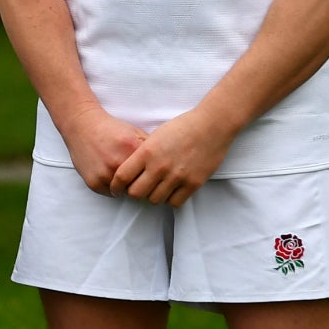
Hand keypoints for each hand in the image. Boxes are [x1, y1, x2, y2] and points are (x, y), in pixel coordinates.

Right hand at [55, 107, 149, 195]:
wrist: (83, 126)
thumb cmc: (110, 129)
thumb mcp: (135, 132)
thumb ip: (150, 147)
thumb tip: (165, 162)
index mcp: (132, 149)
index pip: (152, 173)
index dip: (152, 174)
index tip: (151, 174)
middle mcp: (118, 163)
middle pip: (139, 185)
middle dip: (139, 182)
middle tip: (137, 177)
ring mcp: (105, 174)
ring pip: (124, 191)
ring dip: (125, 186)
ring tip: (122, 174)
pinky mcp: (94, 183)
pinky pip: (109, 193)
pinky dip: (112, 187)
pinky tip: (110, 174)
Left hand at [109, 106, 236, 207]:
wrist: (212, 125)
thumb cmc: (183, 127)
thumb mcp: (155, 136)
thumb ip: (142, 154)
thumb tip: (131, 170)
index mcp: (147, 152)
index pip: (122, 177)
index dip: (116, 186)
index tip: (116, 189)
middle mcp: (160, 166)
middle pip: (136, 193)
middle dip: (134, 193)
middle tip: (139, 189)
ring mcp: (177, 176)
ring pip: (155, 200)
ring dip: (153, 196)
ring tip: (157, 188)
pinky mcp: (193, 183)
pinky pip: (175, 202)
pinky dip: (171, 199)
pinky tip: (172, 190)